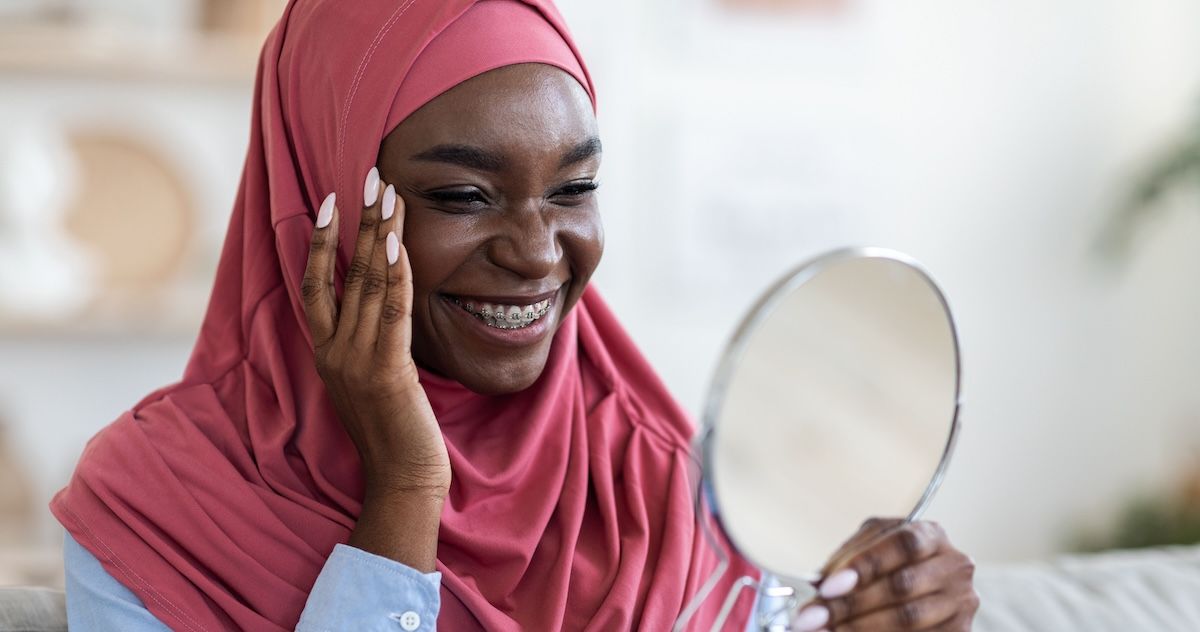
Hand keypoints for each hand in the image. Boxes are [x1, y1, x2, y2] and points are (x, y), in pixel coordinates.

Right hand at [302, 168, 450, 496]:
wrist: (401, 480)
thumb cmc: (392, 432)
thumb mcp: (370, 380)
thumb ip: (366, 342)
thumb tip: (380, 303)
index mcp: (326, 353)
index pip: (313, 286)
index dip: (317, 242)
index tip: (329, 201)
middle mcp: (334, 352)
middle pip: (342, 273)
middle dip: (357, 221)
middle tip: (370, 176)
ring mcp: (357, 361)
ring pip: (368, 284)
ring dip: (381, 234)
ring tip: (390, 194)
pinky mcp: (387, 371)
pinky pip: (391, 311)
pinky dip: (397, 273)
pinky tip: (400, 242)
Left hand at [791, 518, 978, 631]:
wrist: (924, 591)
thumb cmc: (891, 564)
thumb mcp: (871, 549)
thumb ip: (849, 559)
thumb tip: (818, 582)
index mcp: (931, 535)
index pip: (902, 544)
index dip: (865, 565)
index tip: (827, 586)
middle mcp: (954, 567)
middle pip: (902, 586)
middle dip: (850, 604)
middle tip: (812, 616)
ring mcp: (960, 603)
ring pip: (908, 619)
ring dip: (858, 628)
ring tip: (823, 631)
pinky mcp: (960, 631)